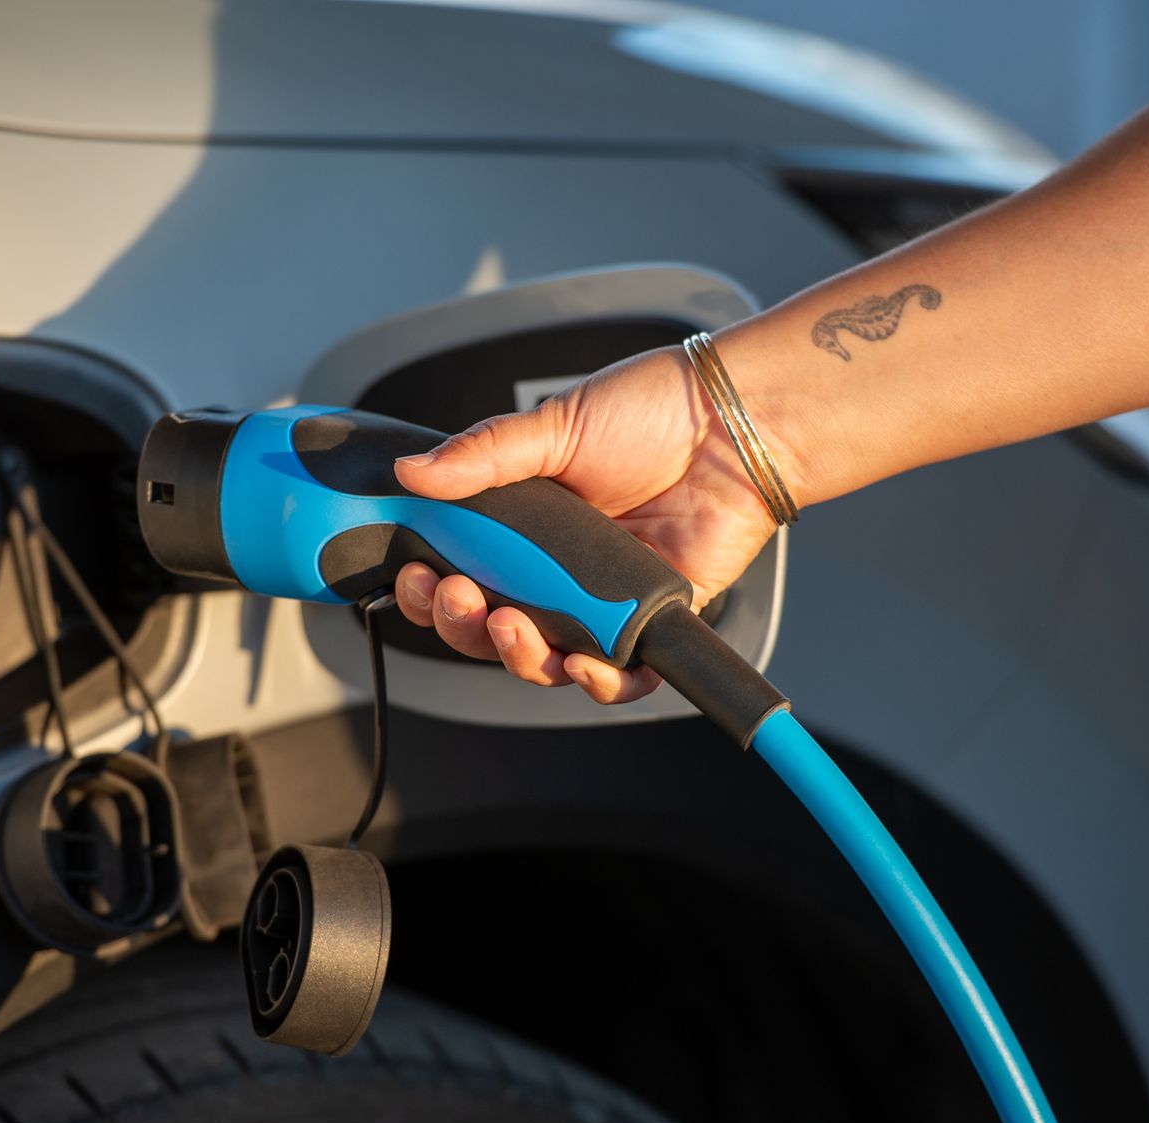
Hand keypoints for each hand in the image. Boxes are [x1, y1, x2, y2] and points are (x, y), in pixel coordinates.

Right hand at [389, 343, 783, 703]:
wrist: (736, 421)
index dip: (433, 589)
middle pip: (493, 628)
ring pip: (548, 659)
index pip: (462, 575)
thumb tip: (412, 475)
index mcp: (528, 527)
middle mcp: (561, 570)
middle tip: (458, 597)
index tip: (417, 575)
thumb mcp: (554, 425)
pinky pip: (622, 675)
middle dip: (463, 625)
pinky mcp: (654, 619)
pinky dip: (599, 684)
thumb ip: (482, 456)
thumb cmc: (656, 412)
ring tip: (507, 626)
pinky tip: (582, 665)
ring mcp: (605, 599)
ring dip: (517, 656)